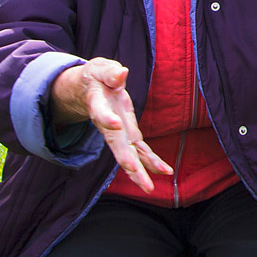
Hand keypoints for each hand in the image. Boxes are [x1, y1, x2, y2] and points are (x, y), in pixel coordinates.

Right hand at [51, 58, 172, 189]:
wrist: (92, 89)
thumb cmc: (98, 77)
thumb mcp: (101, 68)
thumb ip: (110, 72)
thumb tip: (121, 73)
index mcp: (98, 104)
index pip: (101, 113)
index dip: (107, 118)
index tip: (114, 123)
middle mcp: (108, 124)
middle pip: (116, 144)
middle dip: (126, 160)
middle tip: (135, 173)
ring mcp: (119, 133)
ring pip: (128, 155)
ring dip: (139, 172)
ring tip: (150, 187)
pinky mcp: (129, 134)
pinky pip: (141, 151)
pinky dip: (152, 162)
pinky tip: (165, 171)